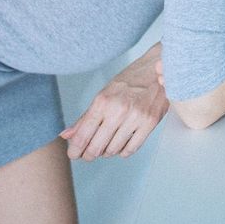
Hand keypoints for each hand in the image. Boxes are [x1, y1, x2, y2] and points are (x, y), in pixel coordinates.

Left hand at [61, 44, 169, 160]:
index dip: (75, 149)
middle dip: (88, 155)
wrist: (159, 69)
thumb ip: (85, 117)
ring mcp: (135, 118)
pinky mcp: (150, 123)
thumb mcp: (104, 93)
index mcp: (103, 101)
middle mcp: (118, 110)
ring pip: (113, 150)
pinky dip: (123, 151)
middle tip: (87, 154)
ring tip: (106, 144)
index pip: (83, 135)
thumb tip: (66, 135)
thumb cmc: (130, 80)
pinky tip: (120, 144)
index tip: (73, 154)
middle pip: (96, 147)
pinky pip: (131, 149)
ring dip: (106, 152)